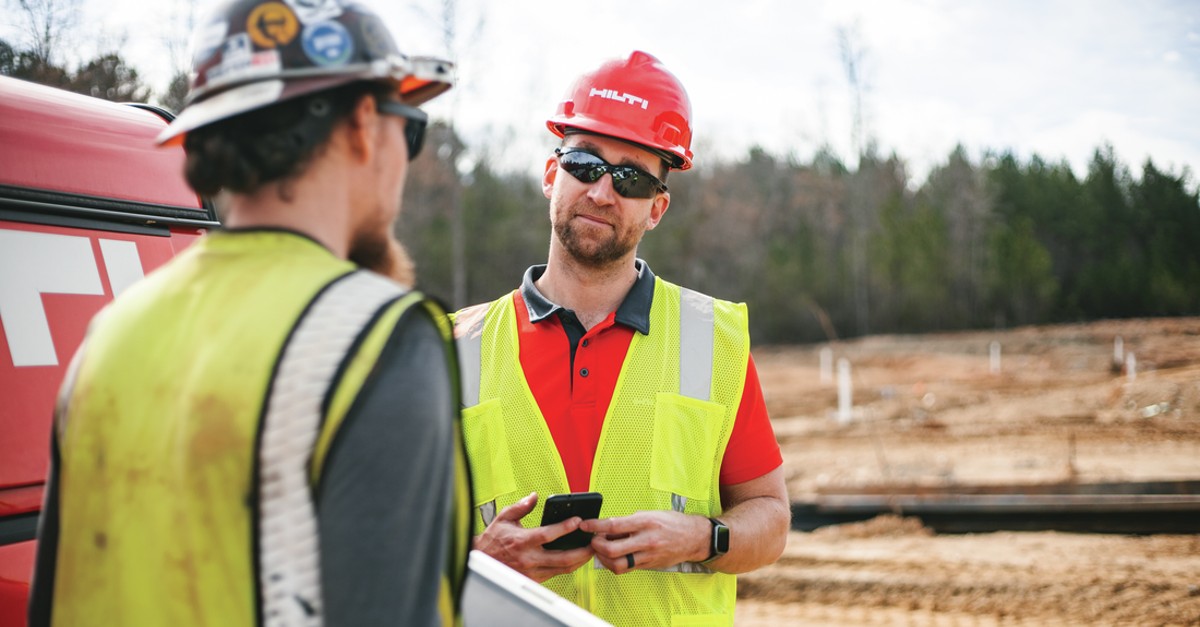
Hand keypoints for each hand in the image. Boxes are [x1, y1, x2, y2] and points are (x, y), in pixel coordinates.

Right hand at [473, 492, 595, 582]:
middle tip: (593, 542)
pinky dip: (568, 567)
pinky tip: (576, 560)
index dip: (565, 528)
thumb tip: (535, 496)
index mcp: (522, 541)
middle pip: (562, 558)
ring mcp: (532, 572)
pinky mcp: (534, 580)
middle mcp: (529, 559)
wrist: (480, 561)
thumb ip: (521, 506)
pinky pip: (556, 574)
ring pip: (562, 569)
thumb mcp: (504, 518)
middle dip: (582, 551)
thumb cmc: (492, 540)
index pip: (548, 535)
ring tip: (590, 551)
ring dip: (579, 561)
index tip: (578, 522)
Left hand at [581, 511, 709, 574]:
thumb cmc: (672, 522)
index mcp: (645, 522)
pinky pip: (627, 568)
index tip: (585, 525)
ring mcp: (648, 555)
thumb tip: (608, 526)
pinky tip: (612, 557)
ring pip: (618, 564)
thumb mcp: (650, 514)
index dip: (595, 526)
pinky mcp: (649, 565)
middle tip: (593, 540)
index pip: (613, 525)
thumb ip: (629, 521)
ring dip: (604, 558)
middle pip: (612, 549)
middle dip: (597, 546)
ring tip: (601, 550)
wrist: (693, 538)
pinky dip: (615, 564)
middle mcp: (646, 540)